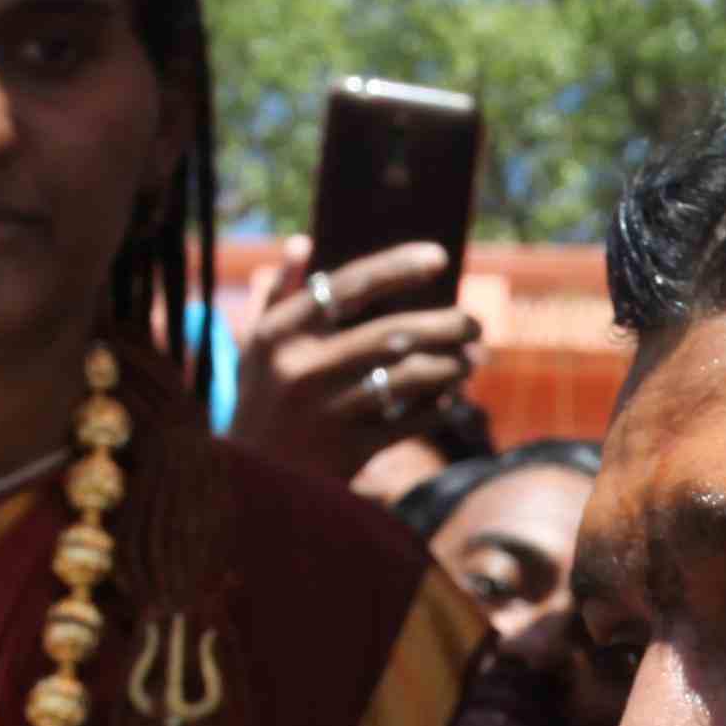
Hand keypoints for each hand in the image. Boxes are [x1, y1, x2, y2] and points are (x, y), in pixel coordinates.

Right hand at [225, 239, 481, 483]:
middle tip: (475, 324)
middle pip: (390, 334)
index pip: (348, 287)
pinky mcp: (347, 451)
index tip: (439, 257)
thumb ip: (278, 294)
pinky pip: (408, 421)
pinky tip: (452, 398)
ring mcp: (325, 412)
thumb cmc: (262, 402)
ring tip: (472, 360)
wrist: (250, 481)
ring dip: (450, 366)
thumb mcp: (257, 348)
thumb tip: (301, 243)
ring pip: (407, 378)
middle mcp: (301, 368)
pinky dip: (438, 407)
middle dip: (444, 326)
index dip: (397, 267)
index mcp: (280, 333)